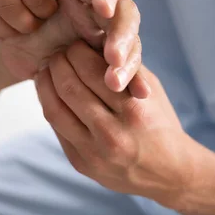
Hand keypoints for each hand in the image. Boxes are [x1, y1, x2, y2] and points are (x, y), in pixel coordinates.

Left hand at [0, 0, 149, 97]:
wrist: (15, 53)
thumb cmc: (19, 18)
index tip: (104, 8)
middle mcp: (100, 10)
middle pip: (125, 14)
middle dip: (123, 35)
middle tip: (112, 57)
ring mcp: (108, 37)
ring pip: (131, 44)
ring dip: (129, 62)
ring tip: (115, 84)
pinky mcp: (112, 62)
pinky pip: (127, 70)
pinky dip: (135, 81)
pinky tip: (139, 95)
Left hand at [35, 41, 196, 204]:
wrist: (169, 173)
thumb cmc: (160, 123)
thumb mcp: (150, 89)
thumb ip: (123, 68)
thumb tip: (91, 41)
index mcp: (134, 112)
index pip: (92, 71)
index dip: (77, 52)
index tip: (75, 44)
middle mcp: (112, 135)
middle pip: (69, 88)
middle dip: (58, 64)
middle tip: (57, 54)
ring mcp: (94, 153)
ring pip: (55, 109)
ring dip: (45, 83)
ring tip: (46, 69)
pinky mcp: (81, 164)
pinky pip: (56, 128)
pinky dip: (49, 105)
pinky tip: (49, 92)